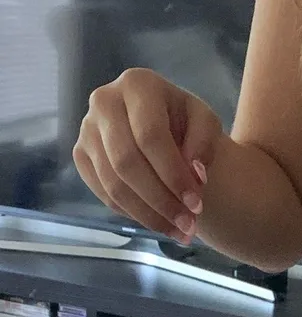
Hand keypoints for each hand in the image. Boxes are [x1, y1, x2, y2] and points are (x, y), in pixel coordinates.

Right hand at [73, 69, 222, 243]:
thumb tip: (195, 173)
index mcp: (137, 84)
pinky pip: (103, 193)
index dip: (173, 174)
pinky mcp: (80, 154)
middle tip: (188, 225)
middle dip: (160, 200)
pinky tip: (157, 221)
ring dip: (148, 214)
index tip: (196, 204)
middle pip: (127, 162)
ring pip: (113, 183)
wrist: (162, 126)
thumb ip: (205, 143)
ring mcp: (87, 129)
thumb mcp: (205, 123)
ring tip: (178, 231)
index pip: (150, 136)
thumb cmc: (184, 122)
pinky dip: (132, 213)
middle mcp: (104, 101)